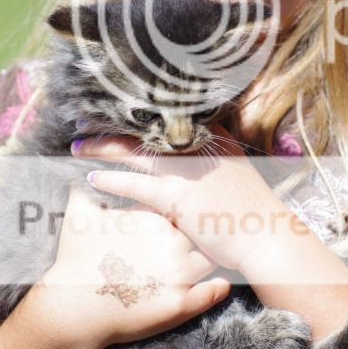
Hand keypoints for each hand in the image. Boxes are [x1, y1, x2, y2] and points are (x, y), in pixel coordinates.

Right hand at [39, 186, 229, 348]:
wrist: (71, 307)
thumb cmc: (74, 261)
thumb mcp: (78, 219)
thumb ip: (83, 193)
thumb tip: (76, 176)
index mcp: (155, 219)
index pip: (186, 204)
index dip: (191, 206)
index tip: (192, 208)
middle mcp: (172, 243)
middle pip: (206, 228)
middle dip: (209, 227)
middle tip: (213, 229)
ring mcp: (177, 273)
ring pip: (213, 258)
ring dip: (216, 257)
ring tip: (219, 255)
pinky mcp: (178, 303)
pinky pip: (210, 292)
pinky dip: (218, 287)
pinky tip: (221, 283)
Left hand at [74, 126, 291, 272]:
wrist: (268, 236)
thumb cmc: (255, 212)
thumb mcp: (238, 175)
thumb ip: (215, 165)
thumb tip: (197, 165)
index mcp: (217, 140)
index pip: (173, 118)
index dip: (143, 115)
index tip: (121, 111)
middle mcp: (200, 148)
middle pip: (148, 129)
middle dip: (115, 125)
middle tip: (88, 120)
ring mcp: (188, 171)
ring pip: (134, 152)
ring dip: (102, 147)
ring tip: (79, 145)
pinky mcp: (177, 195)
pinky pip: (134, 184)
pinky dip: (111, 180)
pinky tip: (92, 179)